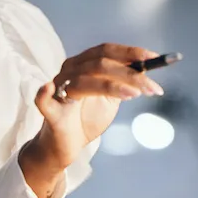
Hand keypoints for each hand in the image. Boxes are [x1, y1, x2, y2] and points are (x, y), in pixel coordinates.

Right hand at [20, 44, 160, 197]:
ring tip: (135, 94)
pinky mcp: (51, 113)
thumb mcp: (111, 98)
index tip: (154, 59)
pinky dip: (43, 95)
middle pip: (100, 64)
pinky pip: (43, 102)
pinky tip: (48, 89)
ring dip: (112, 85)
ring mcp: (58, 91)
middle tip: (154, 88)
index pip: (107, 51)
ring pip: (84, 80)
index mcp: (83, 65)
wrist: (66, 147)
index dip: (130, 52)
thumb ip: (125, 83)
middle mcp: (69, 72)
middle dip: (131, 74)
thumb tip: (147, 70)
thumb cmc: (87, 118)